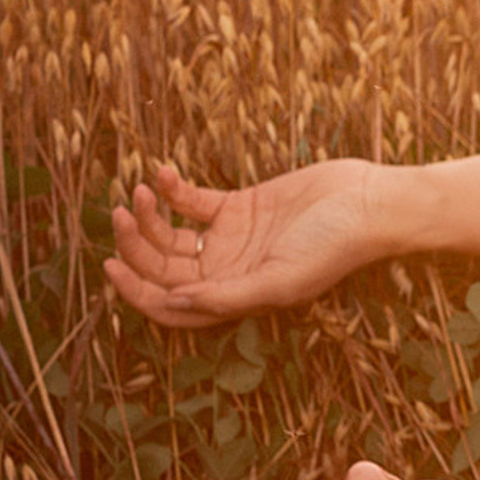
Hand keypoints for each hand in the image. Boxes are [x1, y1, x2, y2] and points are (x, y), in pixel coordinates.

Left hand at [105, 159, 382, 326]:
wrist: (368, 202)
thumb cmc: (334, 247)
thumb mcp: (281, 279)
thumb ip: (228, 295)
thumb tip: (174, 303)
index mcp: (235, 297)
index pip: (172, 305)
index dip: (137, 293)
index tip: (111, 266)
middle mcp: (228, 272)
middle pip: (165, 267)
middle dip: (137, 245)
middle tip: (121, 214)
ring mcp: (232, 239)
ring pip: (172, 234)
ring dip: (149, 215)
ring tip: (140, 191)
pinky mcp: (240, 205)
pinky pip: (192, 201)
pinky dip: (172, 190)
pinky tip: (163, 174)